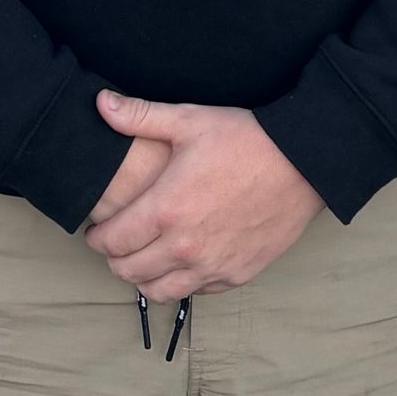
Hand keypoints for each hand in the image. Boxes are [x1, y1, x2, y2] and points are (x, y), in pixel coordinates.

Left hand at [82, 92, 323, 301]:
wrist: (301, 163)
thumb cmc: (244, 138)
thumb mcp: (189, 119)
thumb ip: (139, 115)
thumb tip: (100, 103)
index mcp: (166, 209)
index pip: (112, 241)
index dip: (96, 237)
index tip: (96, 229)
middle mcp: (185, 247)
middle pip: (129, 271)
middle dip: (114, 258)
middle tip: (116, 242)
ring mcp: (212, 265)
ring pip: (159, 291)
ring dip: (143, 278)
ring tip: (143, 258)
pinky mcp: (236, 275)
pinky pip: (196, 292)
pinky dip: (180, 281)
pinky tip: (181, 261)